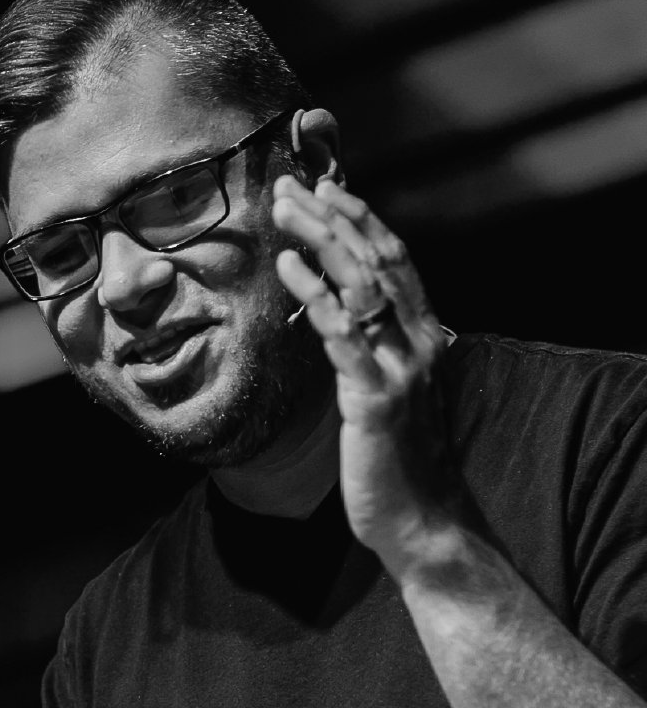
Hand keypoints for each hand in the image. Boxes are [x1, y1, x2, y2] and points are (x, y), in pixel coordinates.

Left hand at [272, 176, 459, 573]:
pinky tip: (289, 269)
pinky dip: (317, 297)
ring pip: (363, 286)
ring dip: (321, 241)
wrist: (421, 522)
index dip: (359, 219)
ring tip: (285, 211)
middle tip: (292, 185)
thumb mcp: (384, 392)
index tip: (323, 186)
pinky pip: (345, 338)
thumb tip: (333, 311)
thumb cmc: (396, 459)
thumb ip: (370, 350)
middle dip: (334, 217)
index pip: (394, 260)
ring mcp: (401, 370)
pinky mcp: (376, 401)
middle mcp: (419, 344)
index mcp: (423, 337)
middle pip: (377, 260)